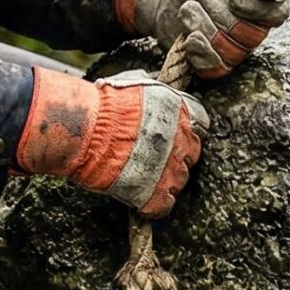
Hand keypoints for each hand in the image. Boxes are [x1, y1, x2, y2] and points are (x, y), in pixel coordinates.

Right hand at [14, 71, 208, 216]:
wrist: (87, 128)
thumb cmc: (104, 102)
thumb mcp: (136, 83)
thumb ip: (153, 91)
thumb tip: (152, 86)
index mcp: (183, 112)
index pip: (201, 125)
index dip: (186, 132)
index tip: (173, 135)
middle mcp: (184, 140)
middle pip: (192, 154)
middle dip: (176, 156)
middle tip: (152, 156)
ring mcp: (172, 169)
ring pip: (179, 181)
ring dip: (164, 180)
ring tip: (140, 175)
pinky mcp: (155, 194)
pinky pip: (164, 206)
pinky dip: (154, 204)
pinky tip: (140, 196)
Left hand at [120, 0, 289, 78]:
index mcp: (262, 1)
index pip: (277, 14)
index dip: (257, 10)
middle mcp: (252, 27)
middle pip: (251, 36)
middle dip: (221, 12)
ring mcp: (231, 46)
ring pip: (231, 52)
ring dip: (204, 25)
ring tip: (189, 7)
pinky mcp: (210, 61)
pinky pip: (214, 68)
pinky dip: (198, 49)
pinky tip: (187, 35)